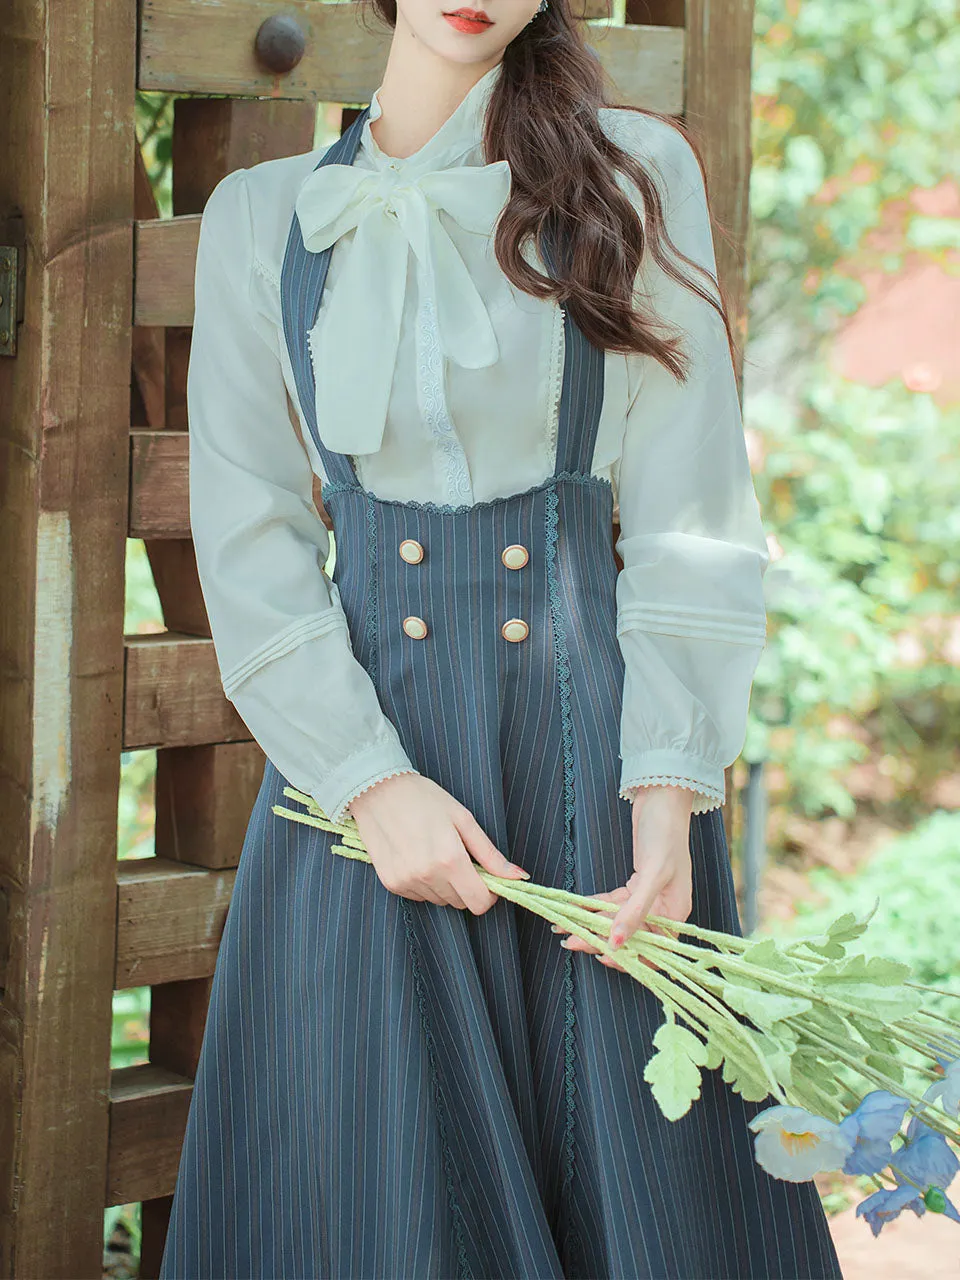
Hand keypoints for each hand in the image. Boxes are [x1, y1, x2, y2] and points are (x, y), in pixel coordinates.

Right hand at [348, 773, 529, 914]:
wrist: (377, 789)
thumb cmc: (424, 798)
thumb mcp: (463, 820)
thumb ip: (490, 854)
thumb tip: (518, 876)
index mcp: (450, 859)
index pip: (479, 903)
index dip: (488, 894)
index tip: (485, 877)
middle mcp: (427, 875)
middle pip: (460, 902)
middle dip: (465, 885)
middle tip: (456, 855)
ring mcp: (406, 881)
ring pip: (439, 900)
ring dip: (443, 884)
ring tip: (433, 852)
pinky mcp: (391, 883)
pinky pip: (419, 895)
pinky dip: (423, 882)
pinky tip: (416, 856)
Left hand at [554, 785, 694, 972]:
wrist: (661, 798)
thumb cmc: (665, 834)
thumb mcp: (653, 874)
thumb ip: (635, 911)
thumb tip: (616, 943)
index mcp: (675, 913)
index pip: (653, 949)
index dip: (628, 958)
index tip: (601, 956)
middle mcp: (663, 910)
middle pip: (630, 937)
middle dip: (600, 940)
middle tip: (570, 941)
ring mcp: (648, 898)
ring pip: (616, 920)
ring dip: (591, 925)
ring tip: (564, 929)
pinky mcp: (634, 885)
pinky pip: (611, 903)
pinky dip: (593, 907)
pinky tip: (573, 910)